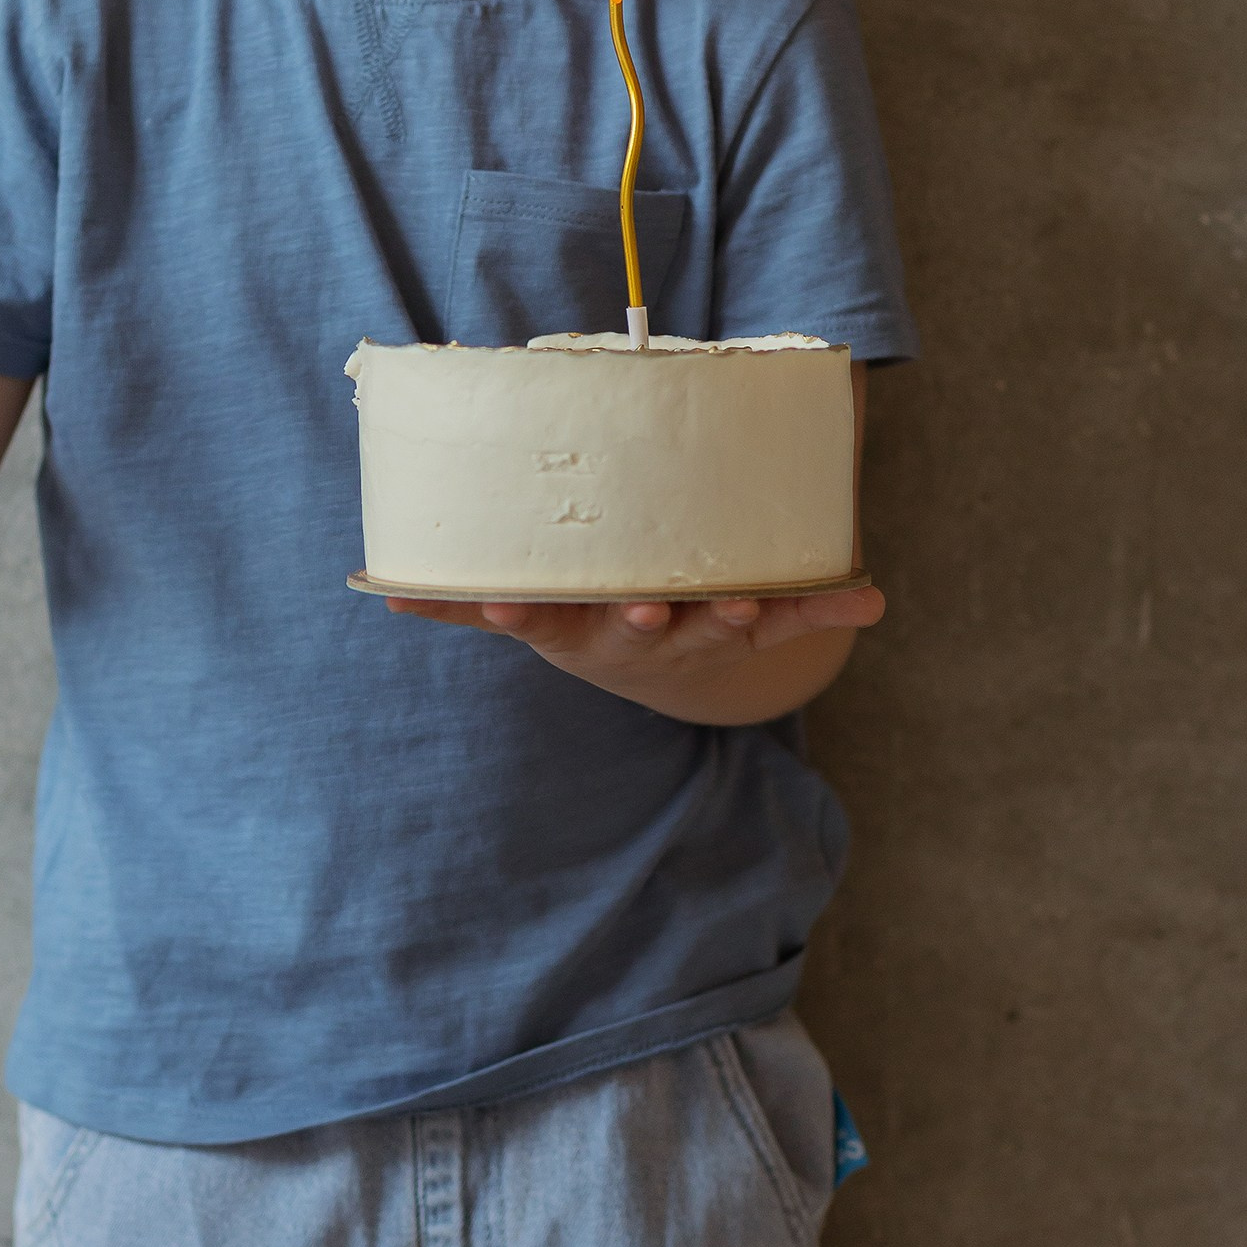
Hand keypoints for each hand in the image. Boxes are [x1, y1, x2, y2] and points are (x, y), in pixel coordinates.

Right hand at [384, 580, 884, 722]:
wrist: (665, 661)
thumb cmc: (586, 615)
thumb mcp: (529, 614)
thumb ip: (461, 603)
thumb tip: (376, 585)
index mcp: (580, 628)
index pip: (547, 620)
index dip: (528, 613)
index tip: (509, 602)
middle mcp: (640, 636)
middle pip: (641, 629)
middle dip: (645, 619)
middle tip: (645, 609)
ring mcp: (702, 631)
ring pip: (719, 626)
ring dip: (739, 614)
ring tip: (753, 598)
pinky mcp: (757, 622)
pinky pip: (797, 616)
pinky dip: (831, 610)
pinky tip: (870, 601)